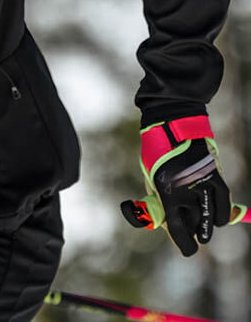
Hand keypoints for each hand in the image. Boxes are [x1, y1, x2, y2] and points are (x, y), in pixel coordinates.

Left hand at [121, 115, 231, 255]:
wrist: (172, 124)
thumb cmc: (157, 152)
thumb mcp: (152, 178)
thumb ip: (160, 201)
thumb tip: (170, 224)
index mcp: (166, 192)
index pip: (178, 229)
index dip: (184, 244)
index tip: (188, 251)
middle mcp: (186, 191)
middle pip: (196, 225)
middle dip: (195, 233)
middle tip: (194, 235)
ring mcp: (203, 184)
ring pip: (212, 219)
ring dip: (208, 226)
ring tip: (204, 228)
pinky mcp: (215, 176)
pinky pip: (223, 205)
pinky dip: (221, 214)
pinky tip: (216, 218)